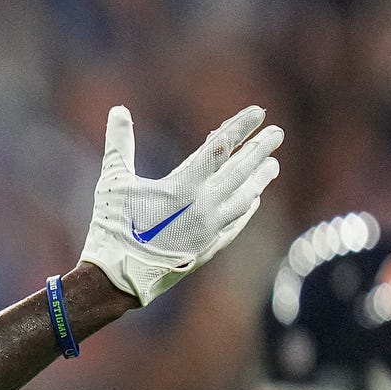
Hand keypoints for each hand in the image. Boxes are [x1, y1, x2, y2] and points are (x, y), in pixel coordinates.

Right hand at [80, 105, 281, 306]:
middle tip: (277, 133)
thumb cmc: (113, 228)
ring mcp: (210, 229)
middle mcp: (204, 206)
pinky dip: (247, 208)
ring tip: (272, 165)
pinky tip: (253, 200)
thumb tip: (118, 110)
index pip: (220, 148)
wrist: (117, 279)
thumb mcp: (113, 182)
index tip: (259, 113)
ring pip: (244, 198)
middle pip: (241, 171)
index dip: (240, 127)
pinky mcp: (209, 248)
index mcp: (183, 186)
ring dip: (259, 179)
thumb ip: (119, 145)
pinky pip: (237, 223)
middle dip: (260, 150)